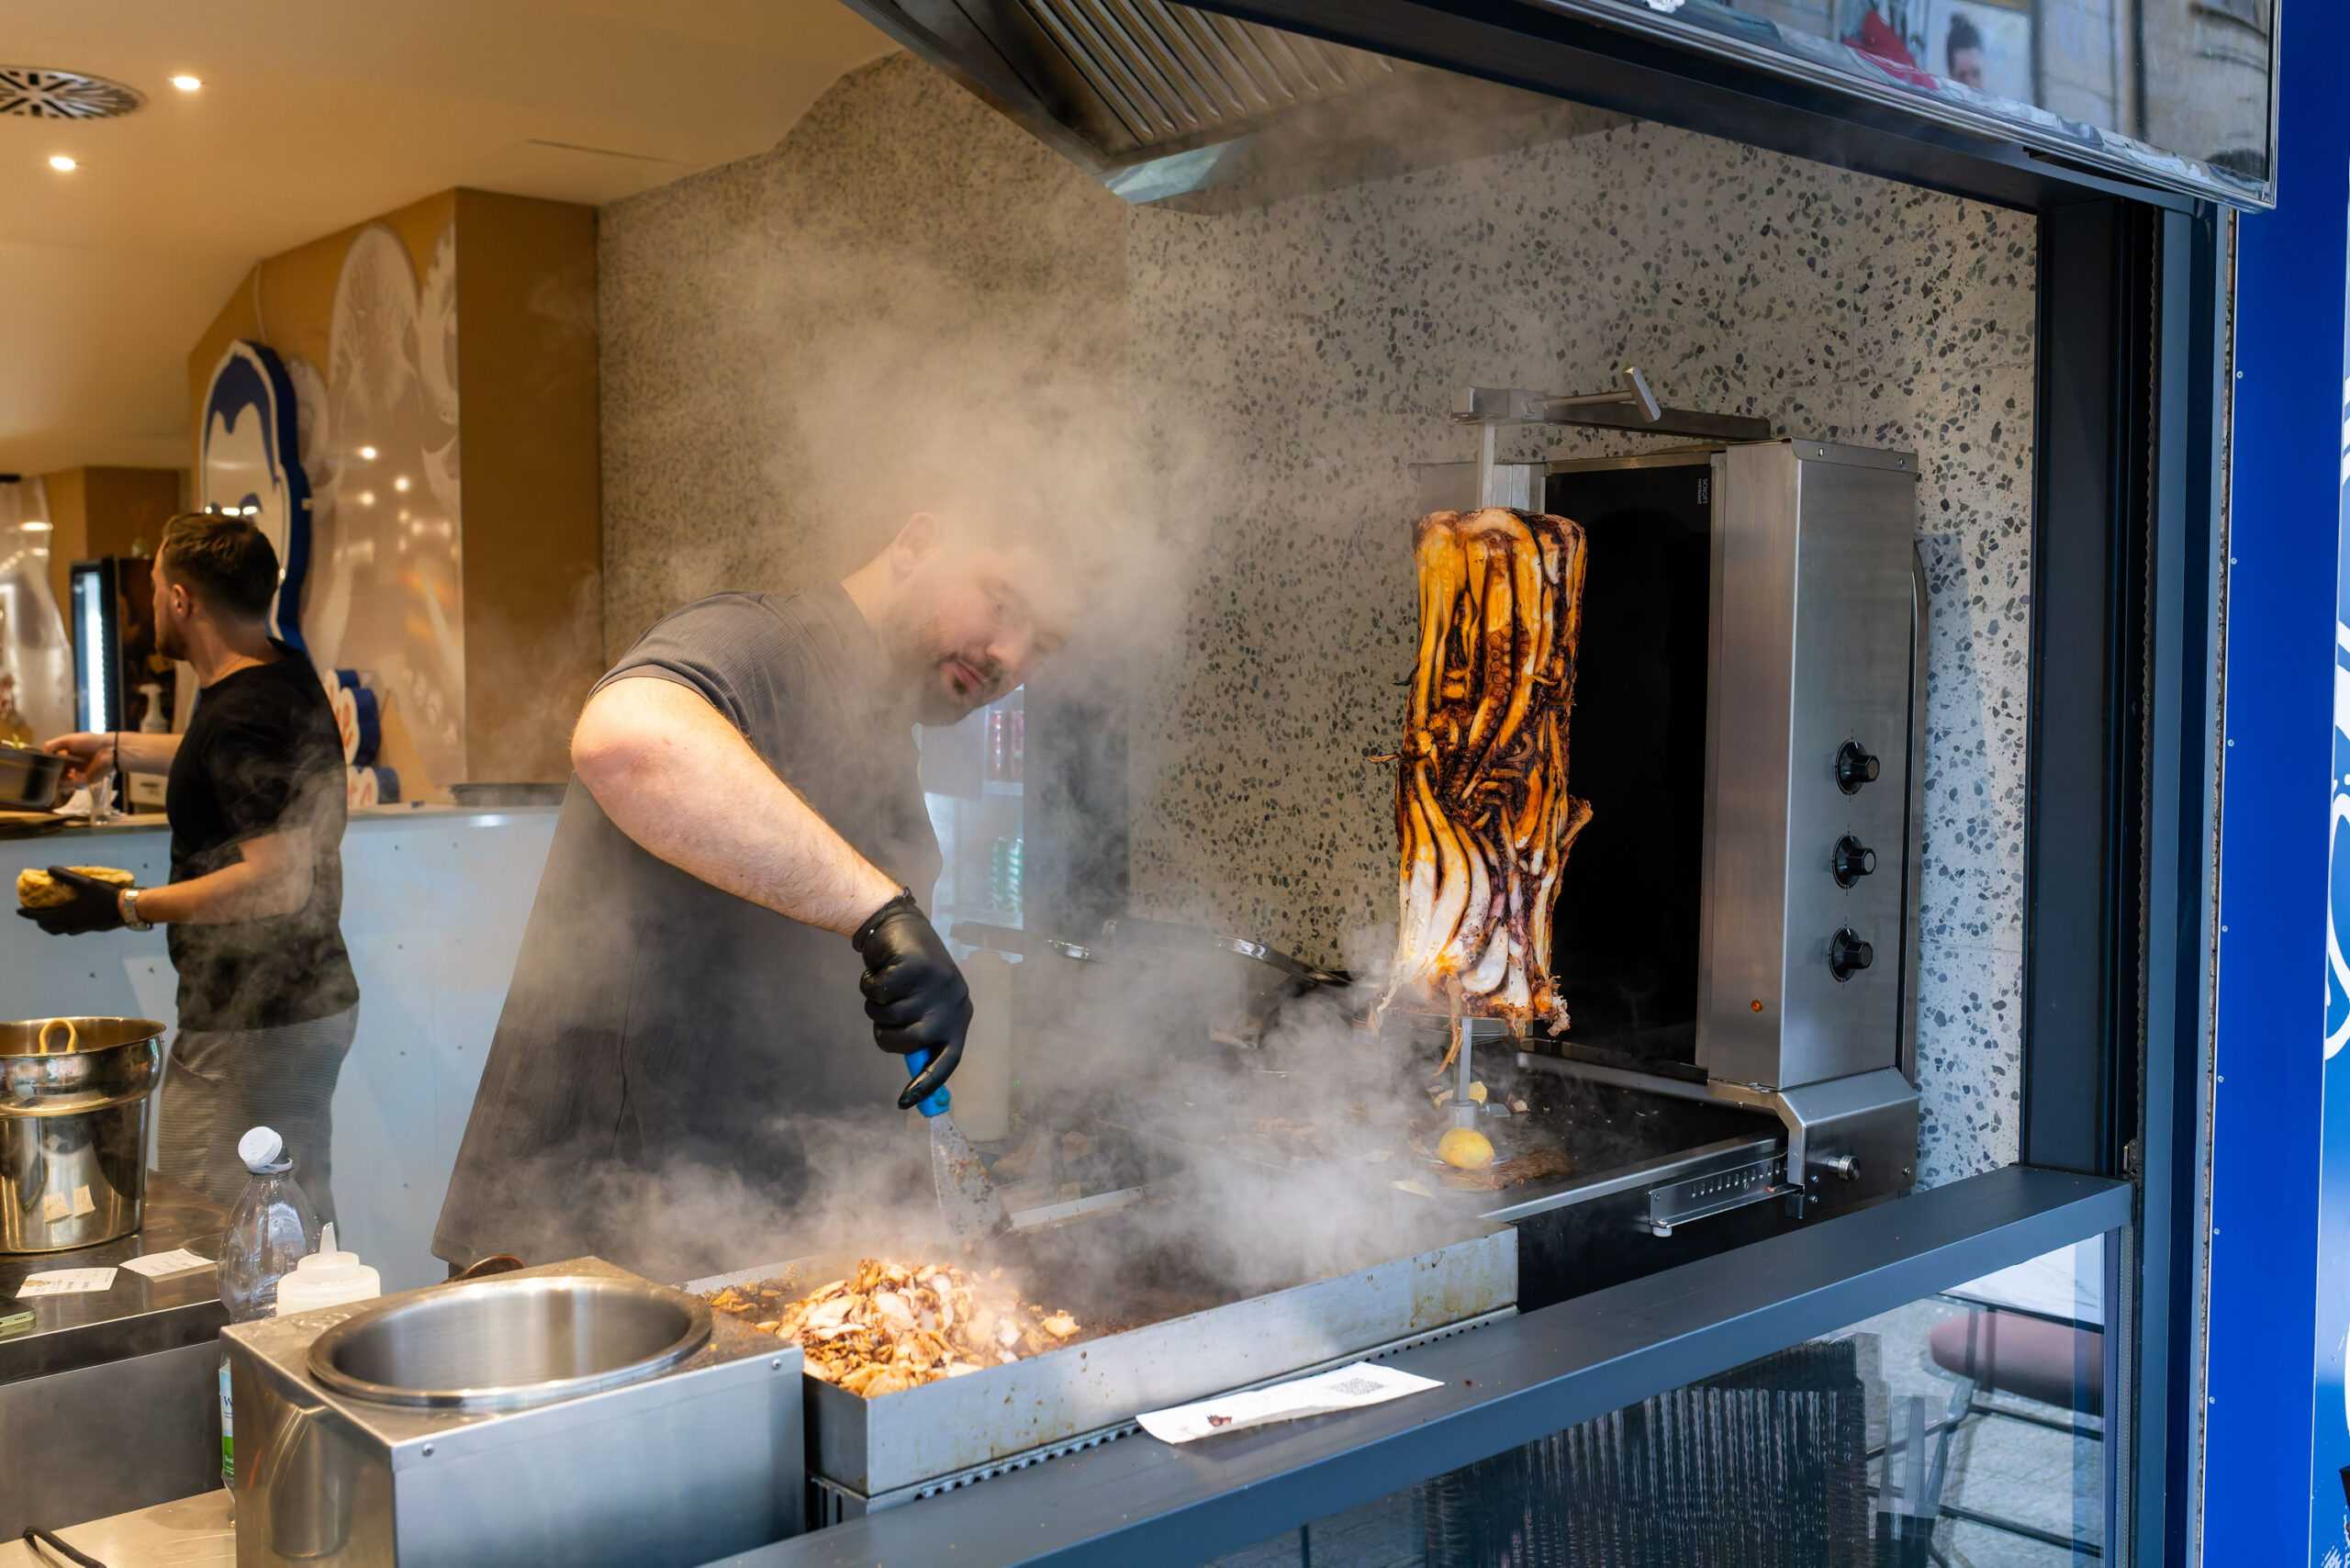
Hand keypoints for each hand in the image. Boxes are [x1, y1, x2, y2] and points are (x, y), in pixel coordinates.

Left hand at [16, 867, 128, 934]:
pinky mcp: (91, 928)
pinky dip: (66, 927)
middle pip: (49, 927)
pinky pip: (73, 931)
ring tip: (50, 920)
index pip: (41, 916)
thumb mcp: (86, 883)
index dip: (28, 914)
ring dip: (51, 926)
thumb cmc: (105, 896)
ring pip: (60, 931)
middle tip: (35, 915)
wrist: (126, 909)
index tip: (19, 911)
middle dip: (39, 922)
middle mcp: (72, 923)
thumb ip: (66, 876)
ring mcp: (82, 927)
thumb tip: (49, 869)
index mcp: (67, 913)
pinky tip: (71, 922)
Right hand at [43, 733, 114, 786]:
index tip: (36, 767)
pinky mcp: (81, 781)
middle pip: (54, 773)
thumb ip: (53, 745)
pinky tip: (55, 781)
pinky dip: (60, 784)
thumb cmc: (91, 742)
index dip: (44, 765)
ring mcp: (75, 774)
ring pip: (59, 780)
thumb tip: (42, 754)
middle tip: (38, 776)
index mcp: (66, 756)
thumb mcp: (68, 739)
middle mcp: (70, 766)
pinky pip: (68, 785)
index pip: (51, 763)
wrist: (109, 750)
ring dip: (52, 780)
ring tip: (44, 779)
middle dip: (47, 775)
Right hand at [852, 892, 971, 1109]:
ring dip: (875, 1006)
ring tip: (883, 987)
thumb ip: (920, 1036)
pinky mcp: (915, 965)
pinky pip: (877, 993)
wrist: (897, 925)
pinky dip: (868, 985)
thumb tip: (919, 1086)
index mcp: (959, 1016)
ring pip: (889, 1017)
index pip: (948, 1059)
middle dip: (886, 1034)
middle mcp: (954, 1001)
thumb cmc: (907, 975)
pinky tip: (879, 969)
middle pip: (911, 1042)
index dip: (927, 1083)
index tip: (905, 1101)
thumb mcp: (921, 1007)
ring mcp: (937, 982)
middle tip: (881, 1014)